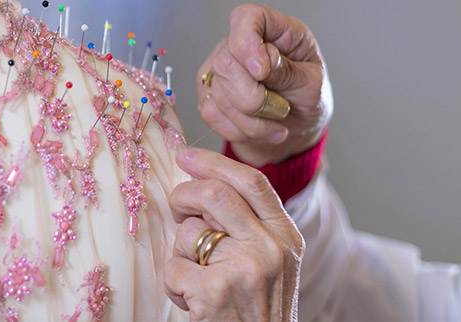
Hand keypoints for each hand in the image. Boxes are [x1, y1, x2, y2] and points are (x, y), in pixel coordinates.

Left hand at [165, 146, 303, 320]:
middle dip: (185, 195)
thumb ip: (250, 225)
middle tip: (177, 208)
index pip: (252, 182)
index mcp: (286, 236)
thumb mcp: (273, 262)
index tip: (186, 155)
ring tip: (199, 278)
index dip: (215, 163)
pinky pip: (174, 269)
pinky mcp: (215, 291)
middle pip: (215, 194)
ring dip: (182, 255)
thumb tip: (204, 182)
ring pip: (189, 234)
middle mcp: (271, 248)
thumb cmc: (259, 307)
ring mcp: (244, 268)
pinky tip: (194, 301)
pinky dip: (175, 286)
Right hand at [197, 3, 332, 165]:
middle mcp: (241, 45)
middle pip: (225, 63)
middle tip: (281, 109)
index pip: (247, 17)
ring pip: (218, 94)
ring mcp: (219, 69)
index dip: (247, 41)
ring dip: (252, 120)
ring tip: (276, 122)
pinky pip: (212, 114)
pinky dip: (240, 130)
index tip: (261, 71)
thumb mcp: (312, 85)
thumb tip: (261, 60)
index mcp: (275, 31)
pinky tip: (259, 128)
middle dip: (254, 98)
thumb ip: (287, 71)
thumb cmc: (308, 99)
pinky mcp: (208, 94)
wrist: (296, 130)